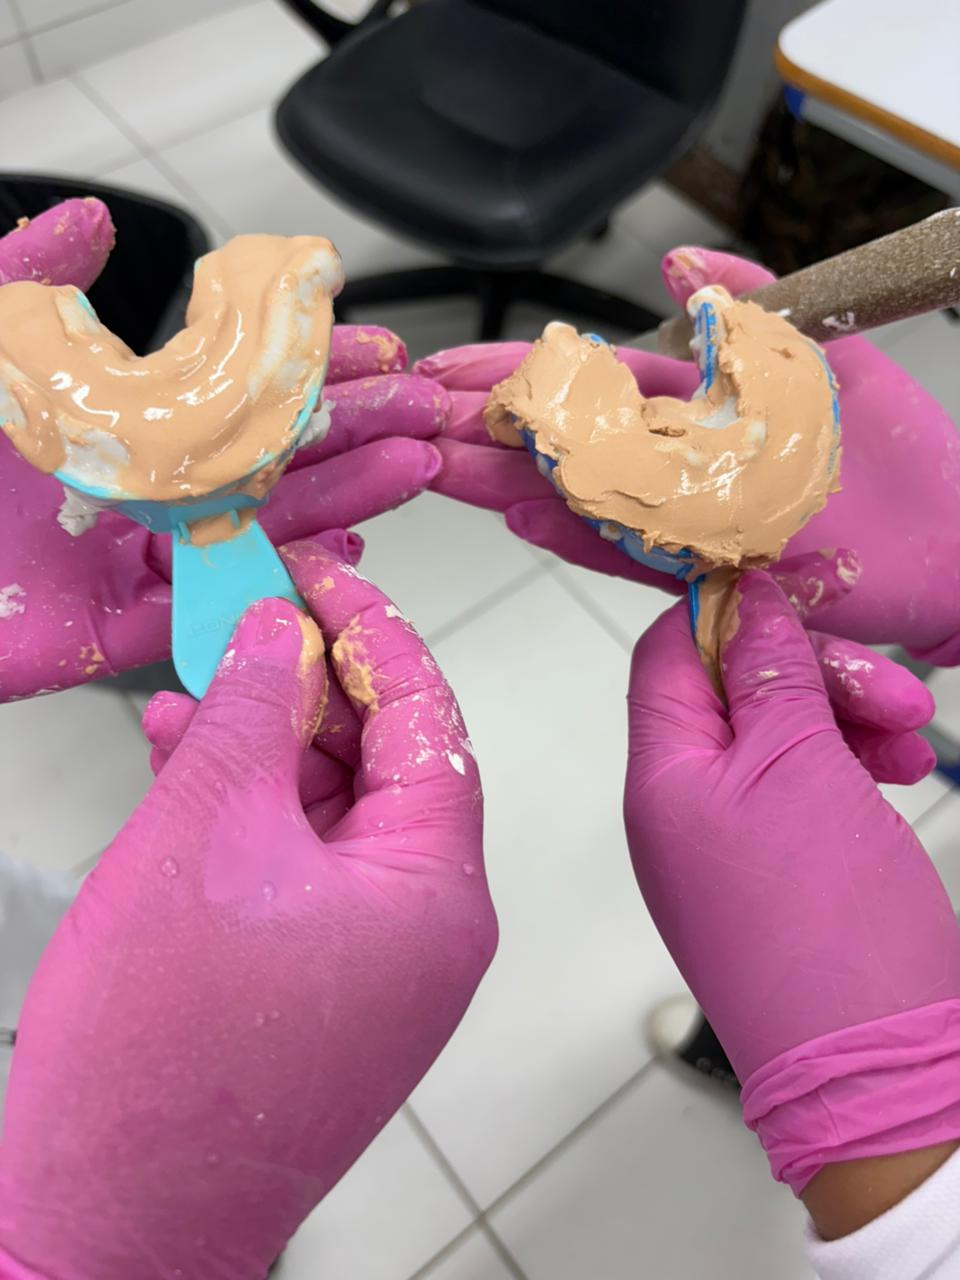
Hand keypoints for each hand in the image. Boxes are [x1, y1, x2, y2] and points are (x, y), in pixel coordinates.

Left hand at [0, 214, 448, 702]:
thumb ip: (29, 278)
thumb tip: (92, 224)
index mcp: (112, 430)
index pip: (230, 397)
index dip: (301, 370)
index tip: (369, 346)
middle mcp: (134, 497)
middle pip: (265, 465)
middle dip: (351, 432)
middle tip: (422, 410)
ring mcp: (129, 566)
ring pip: (256, 534)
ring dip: (344, 500)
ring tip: (414, 465)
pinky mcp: (113, 633)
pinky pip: (211, 615)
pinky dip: (282, 589)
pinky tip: (348, 558)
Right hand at [0, 540, 495, 1279]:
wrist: (107, 1221)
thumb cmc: (158, 1043)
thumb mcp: (204, 832)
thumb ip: (255, 710)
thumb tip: (280, 626)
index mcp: (435, 890)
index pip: (428, 721)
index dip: (370, 632)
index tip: (313, 573)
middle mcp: (428, 929)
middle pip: (382, 765)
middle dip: (305, 690)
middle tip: (240, 625)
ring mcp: (378, 968)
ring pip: (330, 818)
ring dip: (265, 750)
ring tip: (189, 697)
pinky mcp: (322, 992)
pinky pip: (299, 874)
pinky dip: (249, 819)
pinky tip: (184, 769)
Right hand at [420, 247, 959, 659]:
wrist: (947, 552)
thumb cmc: (900, 457)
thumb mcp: (826, 352)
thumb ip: (751, 305)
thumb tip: (680, 258)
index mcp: (696, 402)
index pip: (587, 381)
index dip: (516, 374)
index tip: (447, 366)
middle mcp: (675, 461)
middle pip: (560, 440)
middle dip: (482, 427)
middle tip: (406, 416)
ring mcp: (679, 517)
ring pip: (574, 494)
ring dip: (501, 479)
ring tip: (430, 464)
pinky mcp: (699, 569)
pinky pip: (621, 550)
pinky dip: (571, 533)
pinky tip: (515, 516)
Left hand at [624, 572, 959, 1215]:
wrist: (876, 1074)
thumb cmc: (831, 921)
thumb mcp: (800, 769)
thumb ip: (767, 676)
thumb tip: (742, 601)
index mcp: (660, 777)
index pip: (667, 656)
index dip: (730, 615)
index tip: (809, 601)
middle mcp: (679, 809)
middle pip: (730, 693)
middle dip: (815, 674)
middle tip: (899, 693)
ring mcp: (726, 847)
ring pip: (776, 740)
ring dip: (845, 718)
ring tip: (912, 738)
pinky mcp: (776, 877)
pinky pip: (800, 792)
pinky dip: (850, 768)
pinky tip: (898, 774)